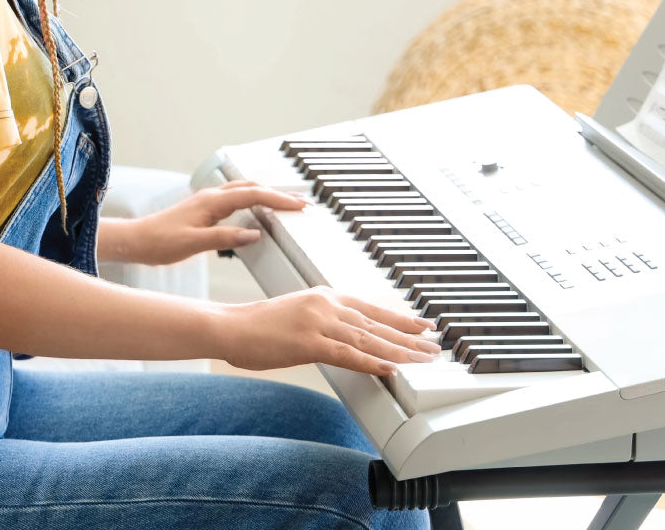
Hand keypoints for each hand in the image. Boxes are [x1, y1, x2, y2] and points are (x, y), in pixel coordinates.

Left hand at [128, 181, 308, 265]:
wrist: (137, 240)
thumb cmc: (160, 242)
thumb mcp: (193, 244)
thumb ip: (224, 238)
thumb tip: (254, 234)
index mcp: (212, 202)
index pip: (253, 195)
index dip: (278, 199)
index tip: (299, 206)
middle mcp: (211, 197)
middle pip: (252, 188)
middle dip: (278, 193)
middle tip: (302, 202)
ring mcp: (208, 201)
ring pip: (244, 190)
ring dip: (267, 194)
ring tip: (286, 203)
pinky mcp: (204, 208)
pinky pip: (235, 198)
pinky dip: (253, 199)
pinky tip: (257, 209)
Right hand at [215, 286, 439, 374]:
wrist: (229, 326)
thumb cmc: (257, 325)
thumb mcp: (297, 315)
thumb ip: (324, 322)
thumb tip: (346, 339)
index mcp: (323, 295)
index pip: (371, 307)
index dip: (399, 318)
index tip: (422, 326)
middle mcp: (325, 304)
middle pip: (376, 323)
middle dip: (408, 337)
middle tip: (434, 346)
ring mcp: (317, 322)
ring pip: (368, 339)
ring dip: (400, 352)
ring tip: (423, 360)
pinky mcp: (308, 342)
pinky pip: (348, 355)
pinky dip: (372, 362)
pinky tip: (390, 369)